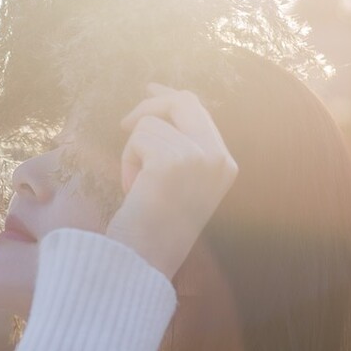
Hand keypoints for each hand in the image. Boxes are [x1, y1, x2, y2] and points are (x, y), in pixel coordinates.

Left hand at [105, 83, 237, 280]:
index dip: (173, 98)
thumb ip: (181, 149)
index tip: (152, 89)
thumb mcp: (178, 184)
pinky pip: (138, 137)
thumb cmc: (152, 228)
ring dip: (132, 153)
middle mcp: (220, 158)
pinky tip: (133, 189)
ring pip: (151, 122)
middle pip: (184, 102)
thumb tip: (161, 105)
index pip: (201, 112)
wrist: (143, 261)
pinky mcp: (173, 160)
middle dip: (150, 106)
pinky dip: (126, 162)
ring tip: (137, 188)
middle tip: (124, 123)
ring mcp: (200, 157)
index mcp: (226, 165)